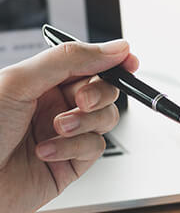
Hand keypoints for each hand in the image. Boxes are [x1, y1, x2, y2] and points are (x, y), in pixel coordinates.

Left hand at [0, 40, 137, 212]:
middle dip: (99, 94)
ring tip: (58, 128)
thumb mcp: (20, 82)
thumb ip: (69, 60)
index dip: (111, 61)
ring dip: (85, 122)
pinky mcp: (71, 164)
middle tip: (82, 101)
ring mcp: (65, 135)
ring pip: (105, 119)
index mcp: (42, 80)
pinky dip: (73, 148)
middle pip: (104, 90)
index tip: (128, 61)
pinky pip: (94, 148)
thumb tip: (113, 48)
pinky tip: (45, 151)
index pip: (87, 63)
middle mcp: (55, 105)